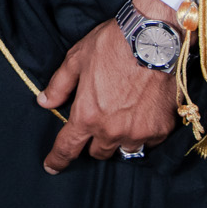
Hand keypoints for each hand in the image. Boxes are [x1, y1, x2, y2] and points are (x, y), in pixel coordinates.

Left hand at [37, 0, 180, 172]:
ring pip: (124, 149)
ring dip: (119, 140)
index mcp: (87, 116)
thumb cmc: (111, 46)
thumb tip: (45, 102)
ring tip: (121, 119)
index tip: (52, 168)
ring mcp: (139, 133)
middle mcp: (112, 131)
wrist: (153, 40)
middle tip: (97, 122)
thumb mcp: (76, 60)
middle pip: (98, 153)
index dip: (57, 160)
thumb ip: (59, 85)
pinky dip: (143, 133)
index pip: (68, 148)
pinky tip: (142, 114)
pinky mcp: (161, 129)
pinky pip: (149, 142)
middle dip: (93, 142)